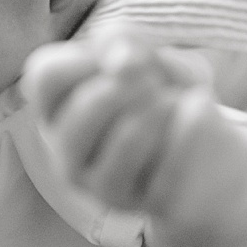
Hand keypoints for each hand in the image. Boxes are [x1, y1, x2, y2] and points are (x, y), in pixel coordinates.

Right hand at [23, 34, 227, 215]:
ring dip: (159, 108)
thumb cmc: (160, 93)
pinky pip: (168, 163)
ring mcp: (97, 185)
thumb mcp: (146, 54)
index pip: (44, 77)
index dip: (88, 56)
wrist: (202, 153)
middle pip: (84, 108)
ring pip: (126, 140)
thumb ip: (126, 43)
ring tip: (173, 98)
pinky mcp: (138, 203)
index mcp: (56, 110)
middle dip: (129, 85)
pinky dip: (188, 128)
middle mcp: (67, 151)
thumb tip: (124, 64)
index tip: (121, 55)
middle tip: (152, 80)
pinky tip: (200, 109)